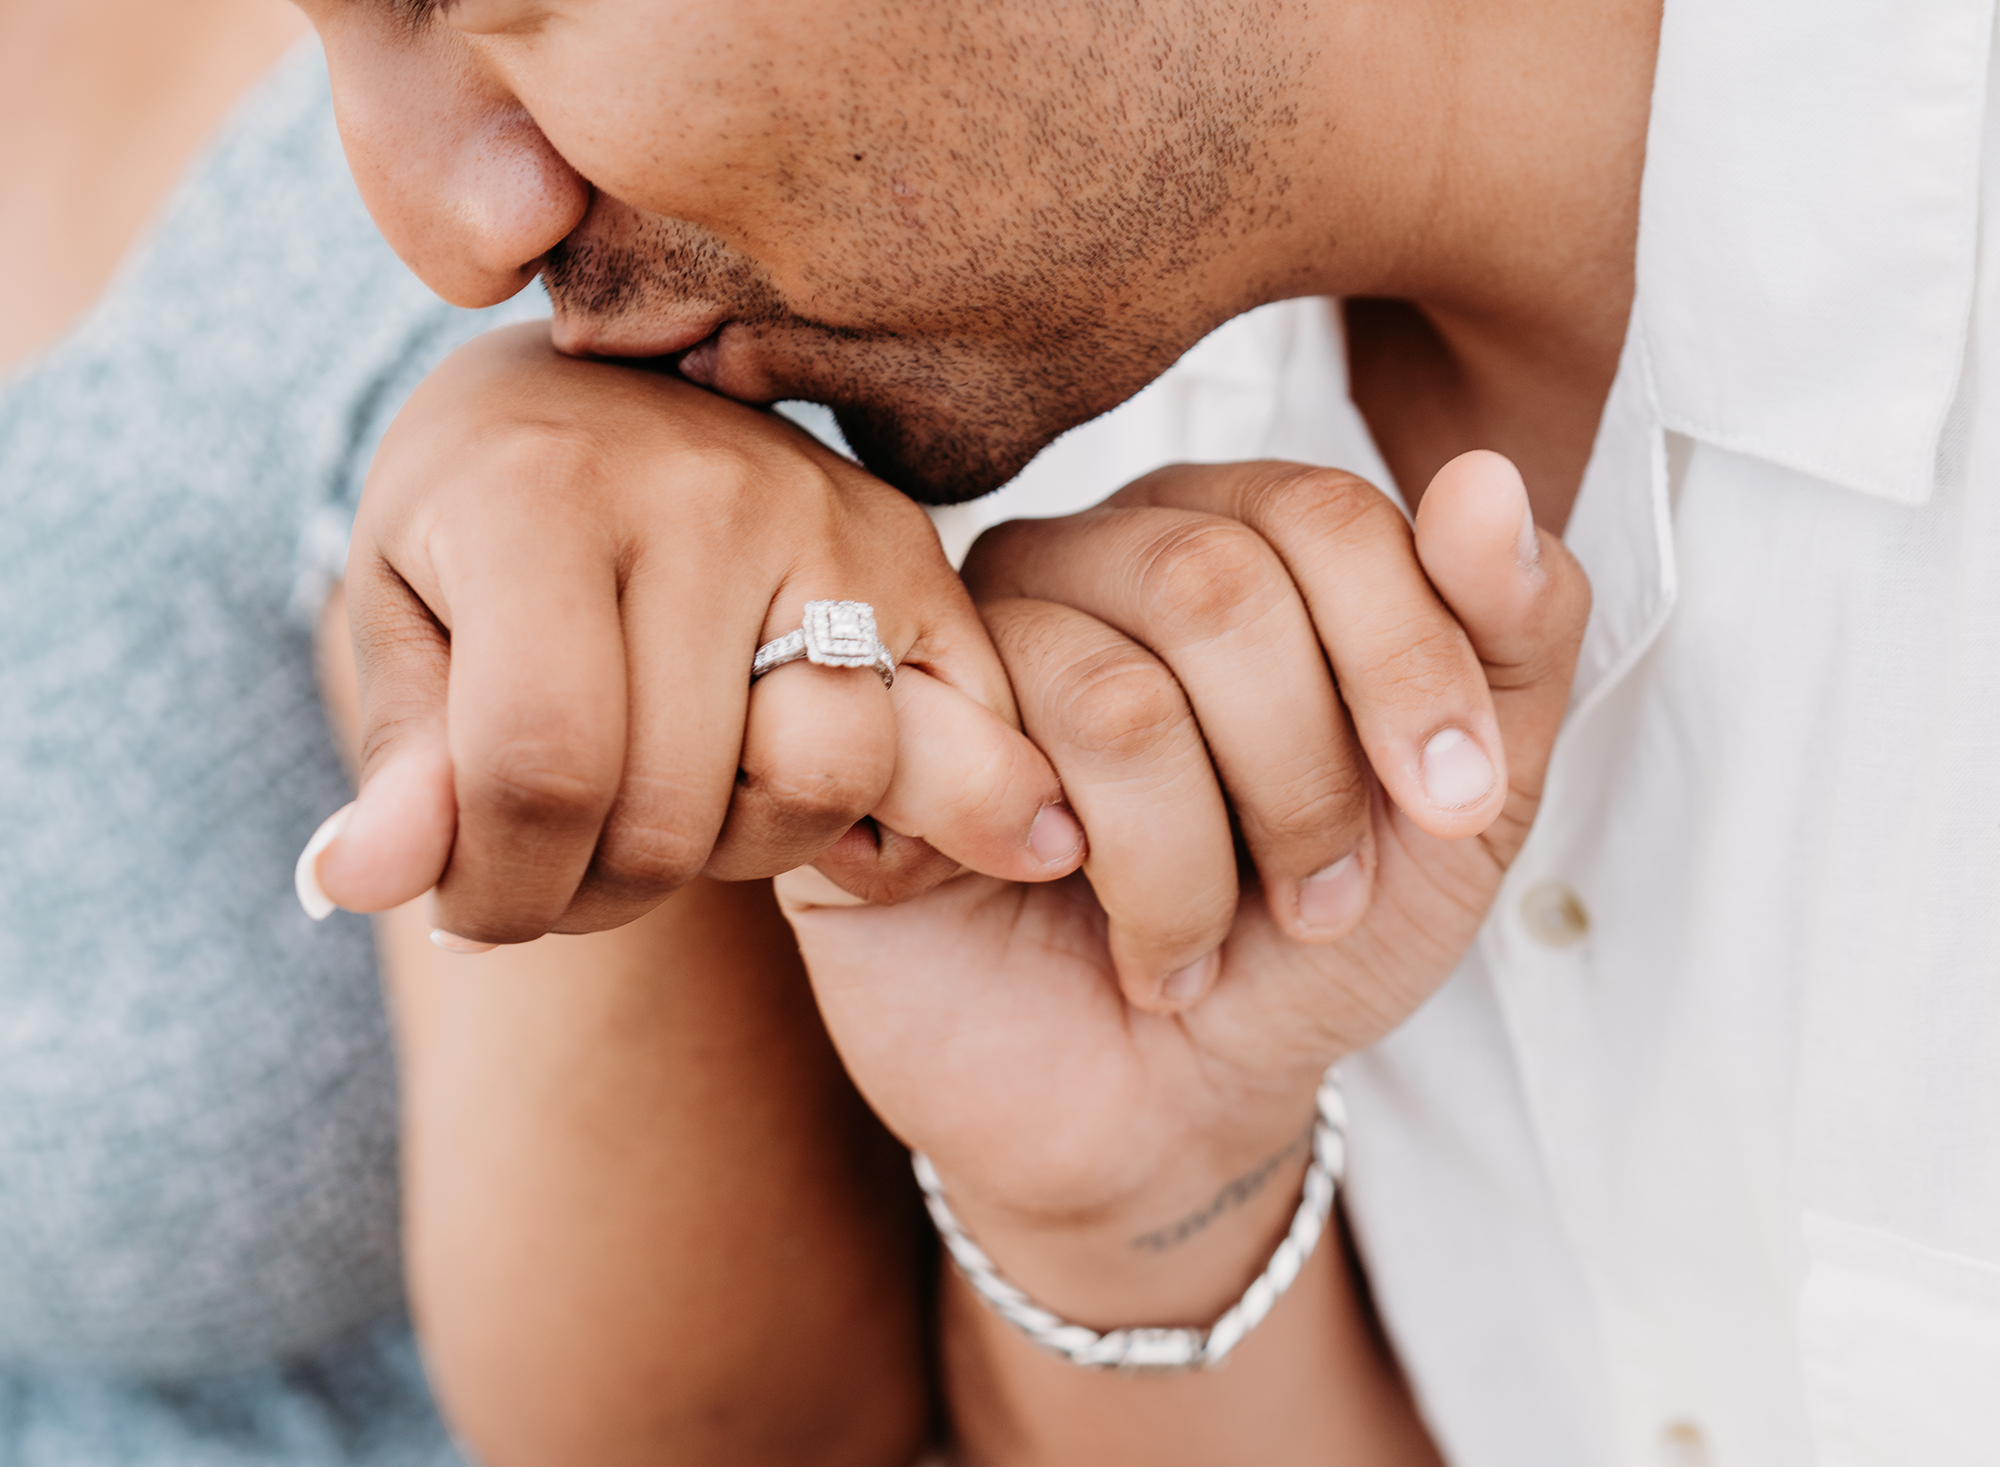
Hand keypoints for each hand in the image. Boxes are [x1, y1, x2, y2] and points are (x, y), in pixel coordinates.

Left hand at [303, 323, 1084, 942]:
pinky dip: (883, 807)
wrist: (596, 382)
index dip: (498, 890)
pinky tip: (783, 788)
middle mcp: (704, 490)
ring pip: (815, 781)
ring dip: (733, 851)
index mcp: (539, 495)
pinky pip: (944, 739)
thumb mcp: (396, 615)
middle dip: (594, 895)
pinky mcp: (917, 555)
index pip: (540, 766)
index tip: (470, 911)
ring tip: (667, 808)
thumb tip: (360, 881)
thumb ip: (399, 761)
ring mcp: (831, 517)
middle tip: (557, 867)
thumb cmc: (477, 515)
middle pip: (669, 809)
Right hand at [777, 451, 1588, 1323]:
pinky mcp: (880, 742)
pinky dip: (1060, 870)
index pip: (1323, 513)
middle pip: (1215, 588)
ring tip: (1191, 948)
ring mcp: (974, 642)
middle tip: (1313, 902)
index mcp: (1231, 535)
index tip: (1454, 808)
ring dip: (1186, 870)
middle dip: (1302, 784)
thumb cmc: (1305, 941)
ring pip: (1113, 699)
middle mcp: (1093, 559)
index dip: (1407, 664)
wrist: (1167, 1105)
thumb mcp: (1462, 810)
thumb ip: (1508, 639)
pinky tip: (1056, 897)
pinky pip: (968, 759)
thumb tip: (1486, 481)